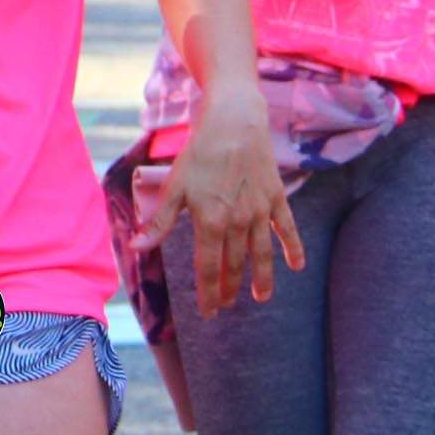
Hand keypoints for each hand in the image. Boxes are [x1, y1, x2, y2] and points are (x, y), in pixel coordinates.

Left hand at [166, 89, 303, 314]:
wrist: (234, 121)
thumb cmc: (199, 153)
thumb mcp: (174, 186)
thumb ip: (159, 222)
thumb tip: (137, 247)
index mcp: (210, 221)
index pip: (209, 268)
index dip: (209, 293)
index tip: (209, 313)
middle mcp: (238, 221)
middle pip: (234, 265)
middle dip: (229, 289)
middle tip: (226, 305)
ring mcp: (260, 211)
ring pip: (261, 254)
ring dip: (262, 278)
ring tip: (261, 297)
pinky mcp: (276, 197)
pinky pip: (286, 228)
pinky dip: (293, 248)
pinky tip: (297, 266)